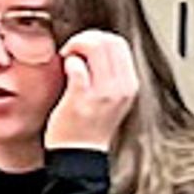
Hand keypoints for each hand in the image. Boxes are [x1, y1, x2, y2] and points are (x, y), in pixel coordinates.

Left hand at [47, 28, 140, 152]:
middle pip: (107, 40)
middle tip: (73, 51)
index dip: (98, 39)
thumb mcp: (113, 98)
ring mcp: (102, 94)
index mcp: (129, 85)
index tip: (84, 50)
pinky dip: (68, 62)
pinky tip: (65, 71)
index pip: (119, 43)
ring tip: (68, 59)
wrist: (79, 155)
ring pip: (94, 46)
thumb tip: (97, 45)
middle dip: (85, 38)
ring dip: (75, 46)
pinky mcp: (81, 99)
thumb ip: (111, 74)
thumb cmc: (90, 126)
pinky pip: (76, 65)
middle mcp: (120, 88)